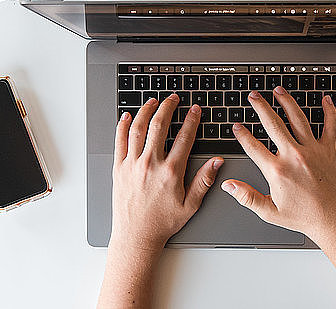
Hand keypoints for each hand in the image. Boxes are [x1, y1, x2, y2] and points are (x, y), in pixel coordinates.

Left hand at [110, 94, 223, 251]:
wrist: (136, 236)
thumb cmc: (162, 222)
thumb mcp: (191, 204)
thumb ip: (204, 181)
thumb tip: (217, 162)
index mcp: (170, 172)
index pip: (184, 137)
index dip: (191, 120)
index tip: (195, 110)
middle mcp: (150, 164)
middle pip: (159, 125)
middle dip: (168, 107)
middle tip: (173, 99)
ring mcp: (132, 165)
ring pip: (138, 129)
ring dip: (145, 111)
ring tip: (152, 102)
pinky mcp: (118, 169)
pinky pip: (119, 141)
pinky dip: (121, 126)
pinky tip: (126, 117)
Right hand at [221, 87, 335, 243]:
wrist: (333, 220)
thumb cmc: (303, 217)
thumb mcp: (269, 212)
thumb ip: (246, 197)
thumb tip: (228, 185)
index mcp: (277, 170)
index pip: (253, 146)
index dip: (242, 134)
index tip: (236, 126)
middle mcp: (294, 156)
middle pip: (273, 124)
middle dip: (261, 107)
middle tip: (253, 96)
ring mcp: (312, 150)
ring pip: (298, 118)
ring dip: (287, 102)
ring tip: (278, 90)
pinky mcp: (328, 151)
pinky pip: (330, 126)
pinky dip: (329, 111)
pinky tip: (325, 99)